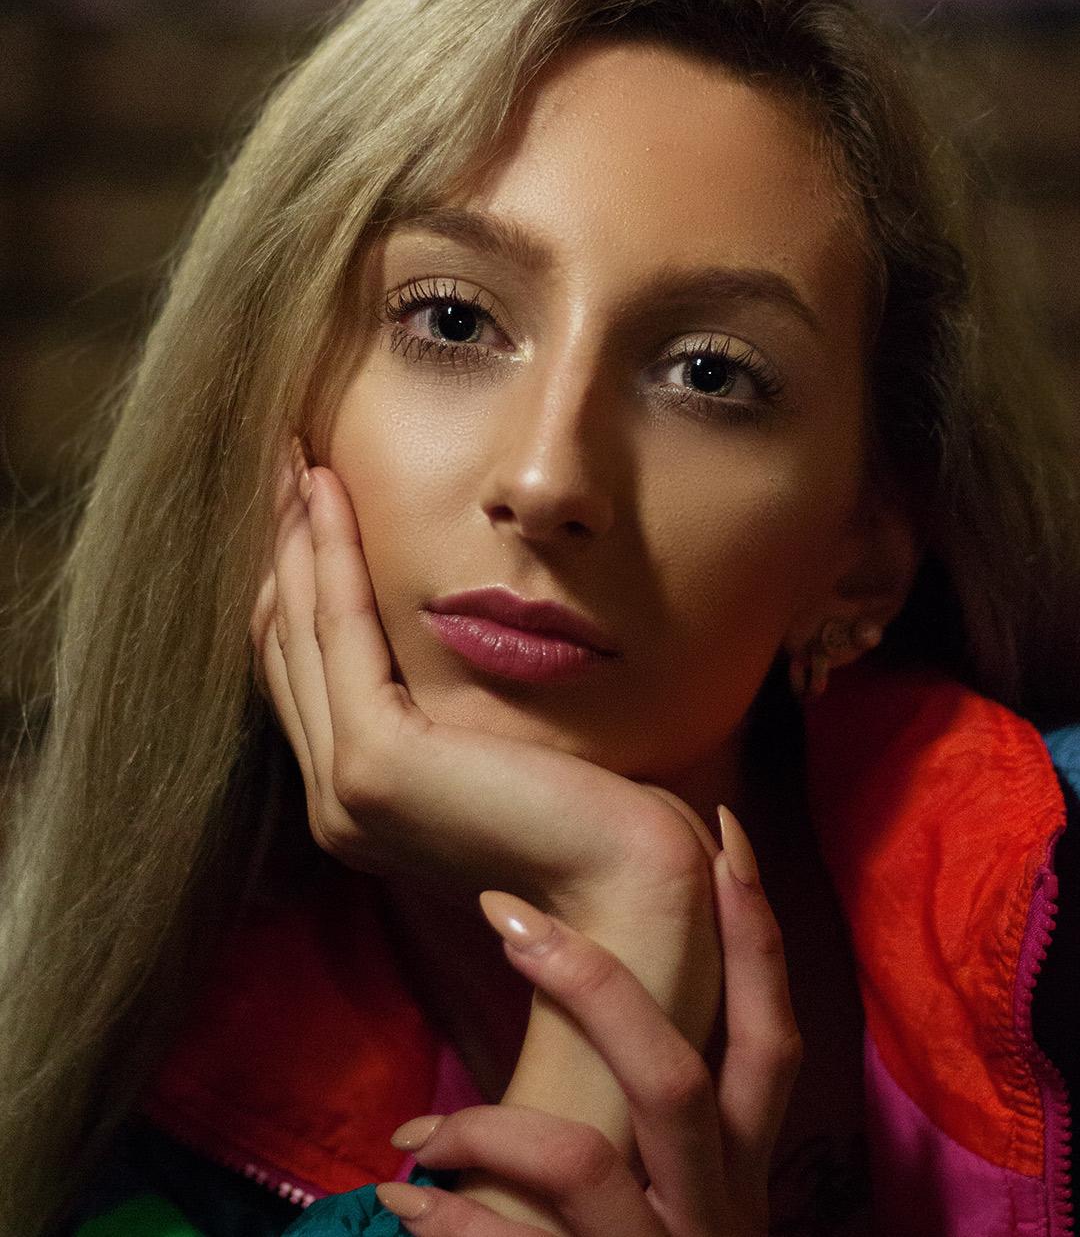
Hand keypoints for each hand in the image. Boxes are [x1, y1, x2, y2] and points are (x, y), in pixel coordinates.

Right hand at [251, 441, 718, 1037]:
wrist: (636, 885)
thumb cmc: (600, 812)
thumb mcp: (508, 742)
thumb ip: (455, 702)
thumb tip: (452, 621)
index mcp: (365, 800)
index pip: (312, 670)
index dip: (305, 581)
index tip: (311, 503)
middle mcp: (337, 801)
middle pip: (290, 646)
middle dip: (288, 549)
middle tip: (288, 464)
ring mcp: (346, 789)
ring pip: (301, 632)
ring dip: (299, 539)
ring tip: (299, 462)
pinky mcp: (375, 764)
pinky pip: (342, 631)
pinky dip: (334, 555)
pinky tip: (332, 493)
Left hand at [373, 815, 800, 1236]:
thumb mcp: (691, 1197)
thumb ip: (665, 1115)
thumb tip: (591, 987)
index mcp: (741, 1165)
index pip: (771, 1032)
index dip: (753, 931)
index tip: (722, 828)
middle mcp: (719, 1209)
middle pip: (674, 1075)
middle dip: (594, 983)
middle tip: (503, 915)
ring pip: (581, 1163)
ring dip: (484, 1130)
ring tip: (419, 1132)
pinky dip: (451, 1225)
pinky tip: (404, 1206)